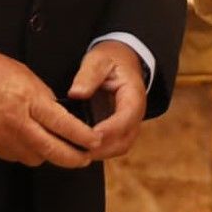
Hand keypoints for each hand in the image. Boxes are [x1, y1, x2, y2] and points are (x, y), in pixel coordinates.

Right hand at [0, 46, 96, 168]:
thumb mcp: (25, 75)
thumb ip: (44, 98)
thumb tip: (59, 115)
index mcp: (28, 100)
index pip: (63, 125)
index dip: (82, 136)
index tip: (95, 141)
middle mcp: (16, 124)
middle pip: (52, 150)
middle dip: (74, 157)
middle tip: (86, 158)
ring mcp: (1, 138)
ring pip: (35, 158)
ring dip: (49, 156)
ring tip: (60, 150)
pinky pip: (15, 157)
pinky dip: (28, 154)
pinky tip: (33, 145)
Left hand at [68, 39, 148, 159]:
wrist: (123, 60)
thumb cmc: (111, 59)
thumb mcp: (99, 59)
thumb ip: (88, 75)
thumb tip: (77, 93)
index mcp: (134, 95)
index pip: (126, 117)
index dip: (110, 129)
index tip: (90, 135)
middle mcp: (136, 113)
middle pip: (125, 140)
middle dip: (102, 148)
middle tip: (77, 149)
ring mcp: (130, 123)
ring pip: (120, 147)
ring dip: (100, 153)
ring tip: (76, 152)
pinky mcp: (121, 129)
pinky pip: (113, 146)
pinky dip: (99, 151)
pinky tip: (80, 148)